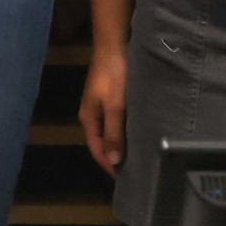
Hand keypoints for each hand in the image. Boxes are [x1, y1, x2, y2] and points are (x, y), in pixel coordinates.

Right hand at [79, 40, 130, 175]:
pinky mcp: (110, 97)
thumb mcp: (115, 107)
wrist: (114, 45)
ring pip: (110, 132)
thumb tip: (113, 161)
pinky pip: (116, 122)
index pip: (96, 150)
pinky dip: (124, 131)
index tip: (125, 179)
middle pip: (102, 142)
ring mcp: (100, 105)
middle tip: (134, 171)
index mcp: (88, 118)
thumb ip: (114, 134)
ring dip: (120, 145)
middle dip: (114, 157)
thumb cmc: (114, 76)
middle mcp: (92, 114)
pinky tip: (136, 133)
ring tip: (137, 156)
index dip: (109, 165)